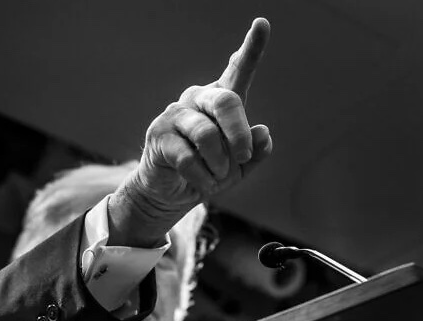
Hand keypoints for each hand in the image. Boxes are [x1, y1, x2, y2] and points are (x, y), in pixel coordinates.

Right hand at [110, 18, 273, 246]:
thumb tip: (263, 133)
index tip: (262, 24)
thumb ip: (256, 152)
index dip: (252, 48)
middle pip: (226, 101)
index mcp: (221, 101)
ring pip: (207, 135)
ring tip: (218, 177)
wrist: (173, 193)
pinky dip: (203, 177)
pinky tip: (204, 184)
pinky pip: (189, 158)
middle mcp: (198, 99)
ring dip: (219, 164)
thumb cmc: (210, 173)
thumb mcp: (240, 167)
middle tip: (244, 156)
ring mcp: (176, 114)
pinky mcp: (159, 135)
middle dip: (239, 134)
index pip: (239, 70)